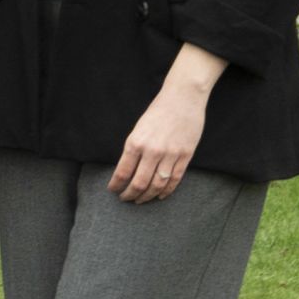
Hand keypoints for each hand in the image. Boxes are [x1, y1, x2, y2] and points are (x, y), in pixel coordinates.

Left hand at [110, 66, 219, 203]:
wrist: (183, 99)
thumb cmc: (157, 112)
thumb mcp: (138, 129)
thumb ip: (133, 149)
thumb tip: (127, 170)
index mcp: (135, 143)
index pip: (122, 172)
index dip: (116, 185)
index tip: (112, 190)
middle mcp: (152, 151)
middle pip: (139, 183)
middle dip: (130, 194)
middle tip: (125, 198)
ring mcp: (171, 155)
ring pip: (157, 185)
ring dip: (147, 196)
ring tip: (140, 200)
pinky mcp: (185, 156)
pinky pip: (175, 180)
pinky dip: (166, 191)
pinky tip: (160, 195)